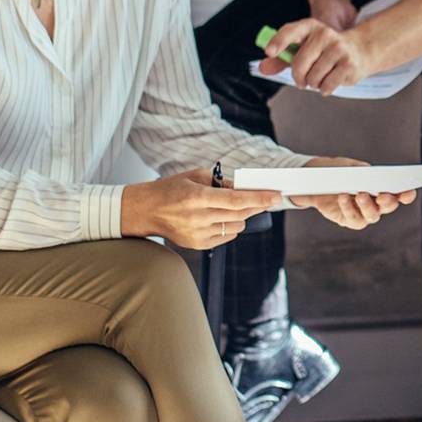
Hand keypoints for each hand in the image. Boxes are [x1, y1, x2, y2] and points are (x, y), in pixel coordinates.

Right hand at [119, 169, 281, 249]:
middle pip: (239, 215)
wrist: (145, 211)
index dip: (258, 198)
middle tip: (266, 198)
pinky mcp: (198, 245)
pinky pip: (226, 237)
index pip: (235, 200)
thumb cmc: (170, 189)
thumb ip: (221, 181)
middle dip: (256, 206)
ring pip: (236, 227)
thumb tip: (245, 187)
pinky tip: (220, 217)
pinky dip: (230, 227)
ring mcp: (197, 234)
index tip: (275, 195)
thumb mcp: (194, 176)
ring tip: (232, 207)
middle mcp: (197, 218)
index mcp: (196, 197)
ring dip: (242, 216)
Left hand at [260, 17, 373, 91]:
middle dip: (298, 77)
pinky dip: (324, 88)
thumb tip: (263, 68)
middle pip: (299, 63)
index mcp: (310, 26)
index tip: (269, 52)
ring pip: (313, 77)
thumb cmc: (324, 51)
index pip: (291, 31)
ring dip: (313, 84)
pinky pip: (326, 85)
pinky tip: (330, 81)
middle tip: (302, 81)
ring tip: (321, 77)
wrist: (359, 50)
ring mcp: (338, 48)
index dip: (279, 41)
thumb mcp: (304, 48)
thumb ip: (282, 58)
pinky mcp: (349, 64)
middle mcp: (325, 34)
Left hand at [281, 156, 416, 229]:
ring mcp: (363, 214)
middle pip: (388, 206)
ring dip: (368, 206)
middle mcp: (377, 205)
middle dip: (388, 201)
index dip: (406, 195)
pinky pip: (353, 219)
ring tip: (361, 194)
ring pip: (372, 216)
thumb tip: (371, 176)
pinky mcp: (348, 220)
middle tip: (383, 194)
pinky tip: (343, 197)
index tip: (409, 191)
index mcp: (383, 189)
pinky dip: (348, 208)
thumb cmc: (340, 171)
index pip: (399, 195)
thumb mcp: (351, 166)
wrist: (317, 180)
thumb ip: (362, 171)